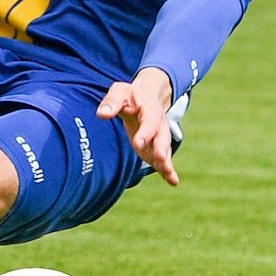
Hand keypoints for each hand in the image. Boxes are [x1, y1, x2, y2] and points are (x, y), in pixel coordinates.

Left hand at [96, 67, 179, 185]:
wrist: (144, 97)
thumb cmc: (129, 96)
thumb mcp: (120, 93)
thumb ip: (112, 103)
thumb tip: (101, 114)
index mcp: (150, 110)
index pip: (149, 123)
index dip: (144, 133)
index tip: (138, 144)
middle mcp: (159, 125)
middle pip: (161, 138)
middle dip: (160, 148)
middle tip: (160, 158)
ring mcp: (159, 138)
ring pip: (164, 150)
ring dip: (166, 162)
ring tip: (167, 172)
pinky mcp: (156, 149)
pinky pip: (164, 160)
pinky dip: (168, 171)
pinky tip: (173, 182)